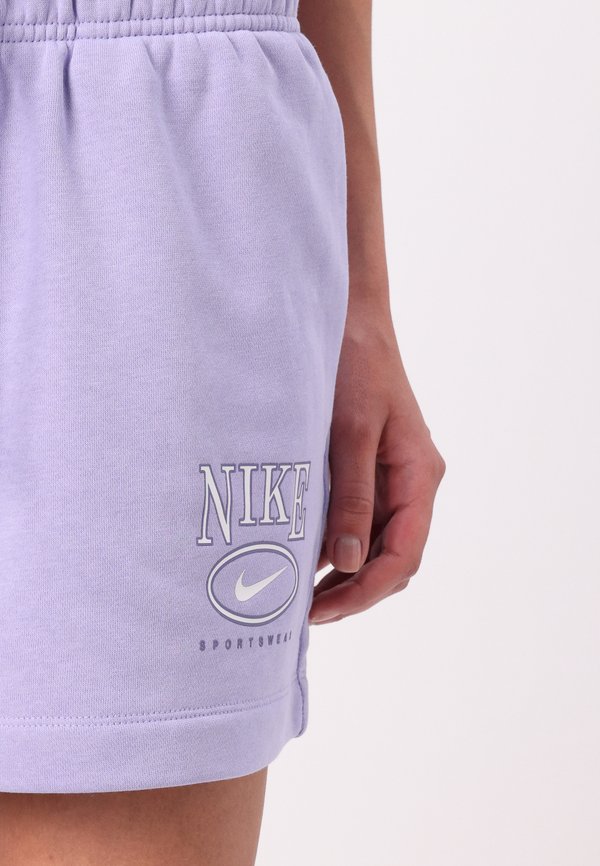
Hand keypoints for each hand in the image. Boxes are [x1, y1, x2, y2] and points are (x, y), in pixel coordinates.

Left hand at [308, 304, 445, 624]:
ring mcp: (391, 477)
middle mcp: (411, 482)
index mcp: (419, 475)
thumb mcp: (349, 433)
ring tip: (295, 594)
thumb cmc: (354, 366)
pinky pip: (357, 519)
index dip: (364, 591)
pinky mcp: (367, 468)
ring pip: (373, 543)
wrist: (348, 318)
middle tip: (303, 613)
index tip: (321, 611)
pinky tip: (298, 553)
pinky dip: (331, 542)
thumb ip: (351, 498)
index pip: (403, 554)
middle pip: (391, 557)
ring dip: (341, 572)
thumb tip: (346, 562)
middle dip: (352, 590)